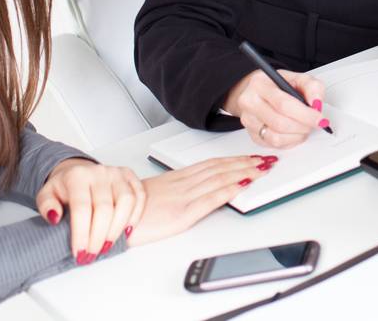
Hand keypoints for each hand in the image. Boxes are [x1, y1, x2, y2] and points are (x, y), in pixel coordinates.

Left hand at [36, 158, 143, 264]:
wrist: (79, 173)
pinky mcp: (130, 176)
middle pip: (105, 208)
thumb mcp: (46, 195)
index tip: (79, 252)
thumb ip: (46, 205)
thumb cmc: (65, 189)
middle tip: (92, 254)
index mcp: (77, 177)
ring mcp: (117, 173)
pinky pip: (139, 196)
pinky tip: (126, 231)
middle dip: (98, 237)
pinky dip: (135, 215)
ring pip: (126, 202)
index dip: (82, 233)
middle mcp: (99, 172)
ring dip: (117, 229)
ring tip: (107, 245)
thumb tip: (54, 217)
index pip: (82, 208)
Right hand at [126, 155, 277, 245]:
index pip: (212, 164)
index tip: (252, 156)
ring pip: (220, 178)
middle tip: (267, 158)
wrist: (110, 221)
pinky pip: (210, 198)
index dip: (234, 159)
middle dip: (246, 162)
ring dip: (244, 171)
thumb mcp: (155, 194)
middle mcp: (183, 184)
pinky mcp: (182, 213)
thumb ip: (175, 189)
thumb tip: (195, 188)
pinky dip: (229, 189)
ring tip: (263, 168)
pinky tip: (243, 185)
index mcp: (177, 179)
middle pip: (220, 168)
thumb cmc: (128, 210)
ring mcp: (184, 197)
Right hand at [222, 68, 327, 148]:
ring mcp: (249, 121)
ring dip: (297, 135)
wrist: (259, 92)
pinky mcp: (253, 136)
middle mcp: (249, 103)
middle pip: (280, 123)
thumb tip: (316, 104)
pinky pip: (275, 145)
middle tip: (315, 122)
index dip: (305, 114)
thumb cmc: (278, 85)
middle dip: (303, 126)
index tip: (319, 118)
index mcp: (259, 84)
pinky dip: (290, 141)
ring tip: (304, 126)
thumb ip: (312, 87)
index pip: (283, 104)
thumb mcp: (297, 78)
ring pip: (276, 138)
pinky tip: (295, 132)